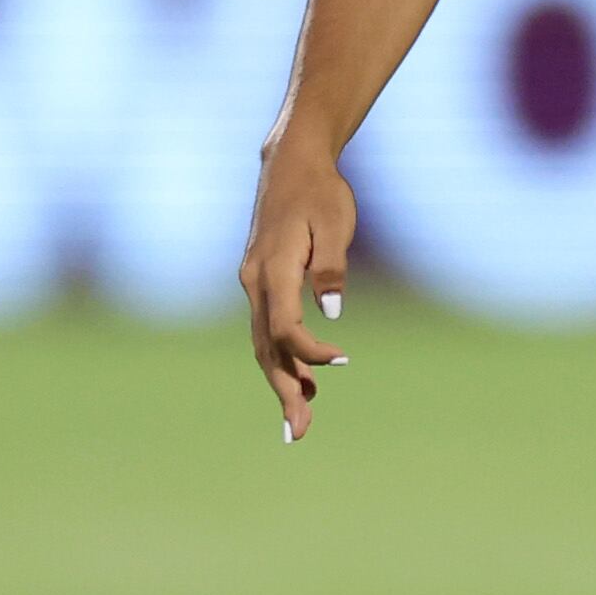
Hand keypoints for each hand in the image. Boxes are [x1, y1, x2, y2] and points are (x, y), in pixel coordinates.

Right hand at [239, 144, 357, 439]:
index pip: (286, 327)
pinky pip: (267, 328)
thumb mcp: (335, 224)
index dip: (310, 352)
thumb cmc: (320, 190)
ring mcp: (253, 282)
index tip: (342, 360)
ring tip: (301, 418)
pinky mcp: (260, 281)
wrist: (291, 161)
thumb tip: (331, 312)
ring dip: (281, 381)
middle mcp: (254, 281)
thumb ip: (332, 269)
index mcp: (273, 268)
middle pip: (267, 347)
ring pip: (263, 342)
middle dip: (283, 391)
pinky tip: (303, 379)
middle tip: (299, 433)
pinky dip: (282, 356)